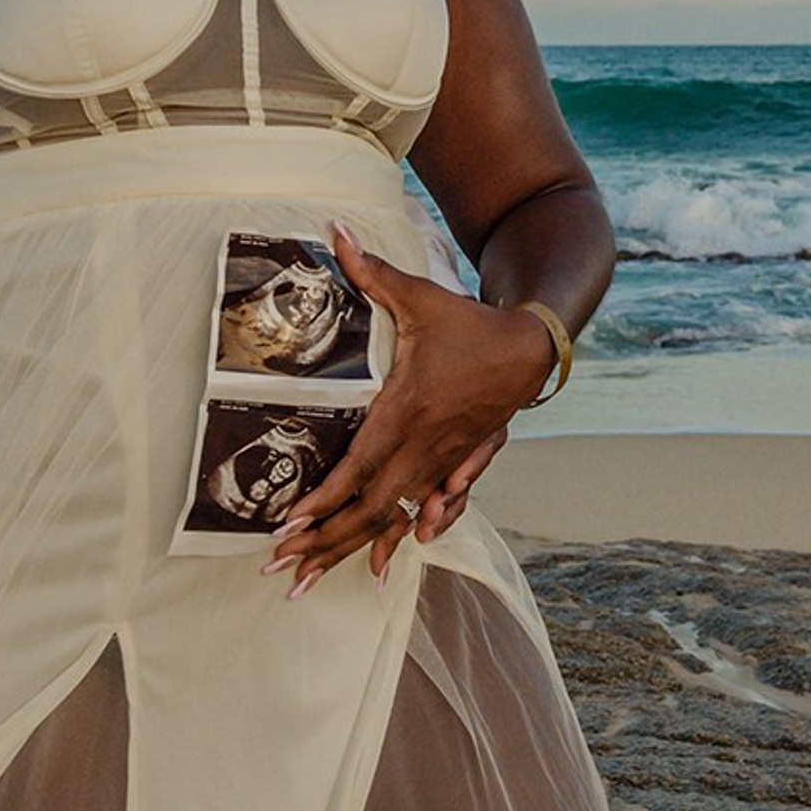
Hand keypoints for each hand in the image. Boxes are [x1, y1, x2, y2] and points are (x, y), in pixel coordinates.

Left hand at [260, 224, 551, 596]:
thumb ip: (372, 270)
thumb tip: (335, 226)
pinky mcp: (456, 465)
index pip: (359, 466)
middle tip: (278, 572)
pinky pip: (427, 511)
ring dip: (353, 552)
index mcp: (408, 410)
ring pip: (394, 519)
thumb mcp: (421, 295)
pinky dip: (403, 539)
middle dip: (322, 544)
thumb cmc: (469, 321)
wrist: (532, 346)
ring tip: (311, 583)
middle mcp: (424, 446)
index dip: (323, 499)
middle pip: (369, 509)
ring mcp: (442, 462)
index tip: (288, 526)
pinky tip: (385, 566)